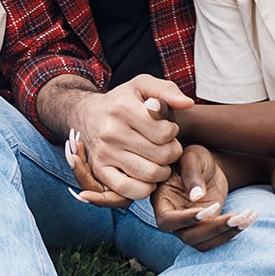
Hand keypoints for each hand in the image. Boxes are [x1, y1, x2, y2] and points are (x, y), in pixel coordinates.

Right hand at [70, 75, 191, 201]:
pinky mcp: (100, 171)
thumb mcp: (143, 85)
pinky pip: (130, 190)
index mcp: (123, 108)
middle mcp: (111, 131)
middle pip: (161, 155)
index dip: (173, 132)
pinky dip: (145, 188)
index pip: (165, 133)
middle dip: (171, 152)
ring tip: (159, 160)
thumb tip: (187, 103)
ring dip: (162, 171)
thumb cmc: (122, 101)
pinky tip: (147, 176)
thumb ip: (168, 90)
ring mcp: (104, 153)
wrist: (87, 115)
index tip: (166, 128)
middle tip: (166, 146)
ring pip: (150, 174)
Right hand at [152, 144, 255, 250]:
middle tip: (235, 217)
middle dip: (213, 230)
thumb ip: (191, 174)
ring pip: (203, 244)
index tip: (207, 209)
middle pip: (187, 236)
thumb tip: (196, 198)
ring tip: (245, 219)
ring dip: (225, 235)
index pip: (166, 220)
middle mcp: (173, 217)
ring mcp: (190, 225)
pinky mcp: (206, 227)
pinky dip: (233, 232)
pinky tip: (249, 217)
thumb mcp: (192, 158)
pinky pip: (217, 239)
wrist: (208, 164)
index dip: (185, 220)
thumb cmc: (196, 157)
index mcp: (163, 200)